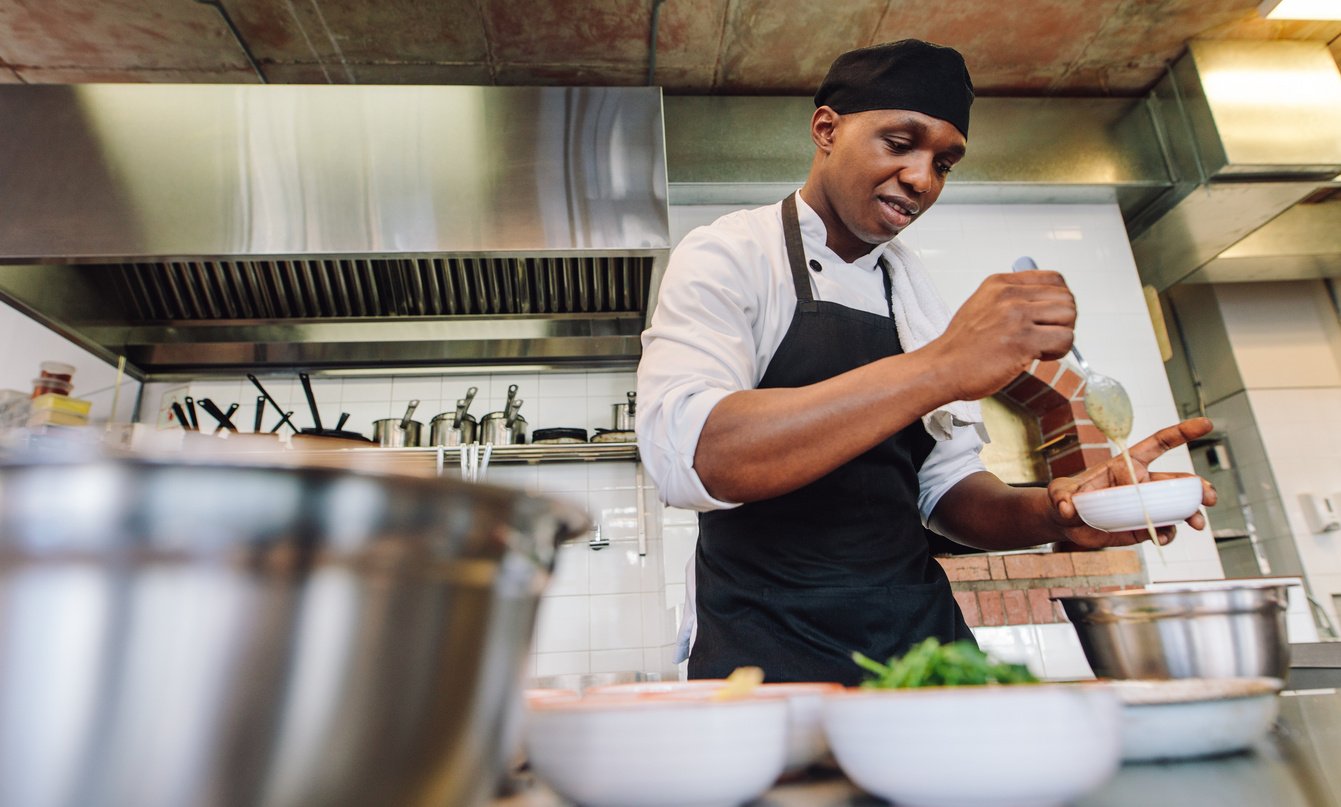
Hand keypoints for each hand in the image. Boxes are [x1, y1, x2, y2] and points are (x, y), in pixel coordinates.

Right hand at [927, 270, 1075, 401]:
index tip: (1050, 317)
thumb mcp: (982, 307)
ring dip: (1062, 335)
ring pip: (1069, 316)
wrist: (942, 368)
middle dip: (1063, 320)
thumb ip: (1010, 300)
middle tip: (1046, 335)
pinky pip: (1065, 339)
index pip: (1054, 279)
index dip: (1059, 300)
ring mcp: (1016, 316)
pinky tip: (1039, 357)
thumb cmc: (961, 347)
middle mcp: (1009, 295)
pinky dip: (1059, 351)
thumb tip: (1043, 304)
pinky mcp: (1023, 339)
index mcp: (999, 284)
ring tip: (1042, 347)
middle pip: (1066, 297)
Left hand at [1046, 418, 1217, 549]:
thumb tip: (1068, 508)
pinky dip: (1167, 534)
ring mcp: (1145, 505)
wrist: (1065, 523)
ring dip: (1191, 512)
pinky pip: (1162, 529)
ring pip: (1177, 505)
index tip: (1207, 424)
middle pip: (1177, 480)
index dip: (1183, 432)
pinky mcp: (1143, 526)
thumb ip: (1062, 497)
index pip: (1159, 443)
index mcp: (1127, 464)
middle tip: (1209, 497)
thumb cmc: (1064, 498)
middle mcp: (1142, 482)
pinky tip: (1162, 538)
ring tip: (1197, 523)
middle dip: (1198, 487)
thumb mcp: (1059, 492)